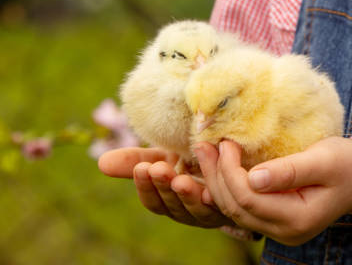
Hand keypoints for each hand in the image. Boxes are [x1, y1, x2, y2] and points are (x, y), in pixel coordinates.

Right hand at [98, 147, 231, 227]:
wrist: (228, 159)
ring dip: (187, 194)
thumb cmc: (189, 160)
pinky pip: (223, 205)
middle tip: (159, 168)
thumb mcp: (162, 159)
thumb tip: (101, 163)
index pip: (153, 202)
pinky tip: (210, 189)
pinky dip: (216, 197)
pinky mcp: (231, 205)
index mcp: (169, 201)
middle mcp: (188, 211)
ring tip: (181, 179)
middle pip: (172, 206)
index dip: (146, 187)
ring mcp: (210, 211)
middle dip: (164, 187)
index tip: (141, 168)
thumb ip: (135, 161)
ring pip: (195, 208)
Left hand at [195, 136, 351, 245]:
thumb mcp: (322, 160)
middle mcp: (285, 232)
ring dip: (217, 181)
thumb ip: (289, 170)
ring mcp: (279, 230)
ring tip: (205, 153)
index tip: (226, 142)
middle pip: (236, 207)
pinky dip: (228, 188)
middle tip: (204, 145)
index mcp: (298, 219)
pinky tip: (218, 169)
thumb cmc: (346, 163)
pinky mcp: (275, 221)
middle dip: (216, 175)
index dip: (230, 171)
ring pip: (235, 210)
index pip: (249, 198)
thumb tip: (253, 177)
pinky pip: (243, 208)